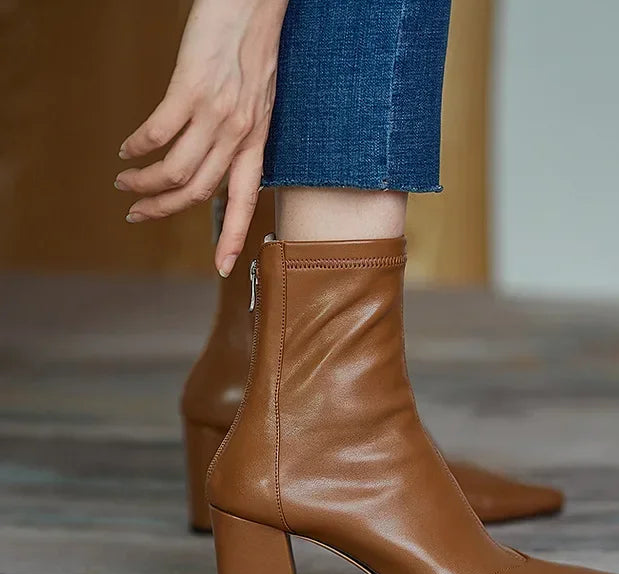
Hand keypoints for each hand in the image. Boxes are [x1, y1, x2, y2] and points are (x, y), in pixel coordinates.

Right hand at [115, 0, 287, 275]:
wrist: (254, 4)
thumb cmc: (253, 49)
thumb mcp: (259, 104)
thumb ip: (241, 135)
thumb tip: (217, 162)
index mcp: (257, 144)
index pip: (245, 203)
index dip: (233, 238)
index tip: (223, 267)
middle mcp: (239, 136)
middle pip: (198, 193)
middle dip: (163, 210)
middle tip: (137, 214)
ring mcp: (216, 114)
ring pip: (176, 170)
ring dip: (144, 182)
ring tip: (124, 181)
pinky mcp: (192, 88)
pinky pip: (159, 132)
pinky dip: (139, 145)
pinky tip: (127, 147)